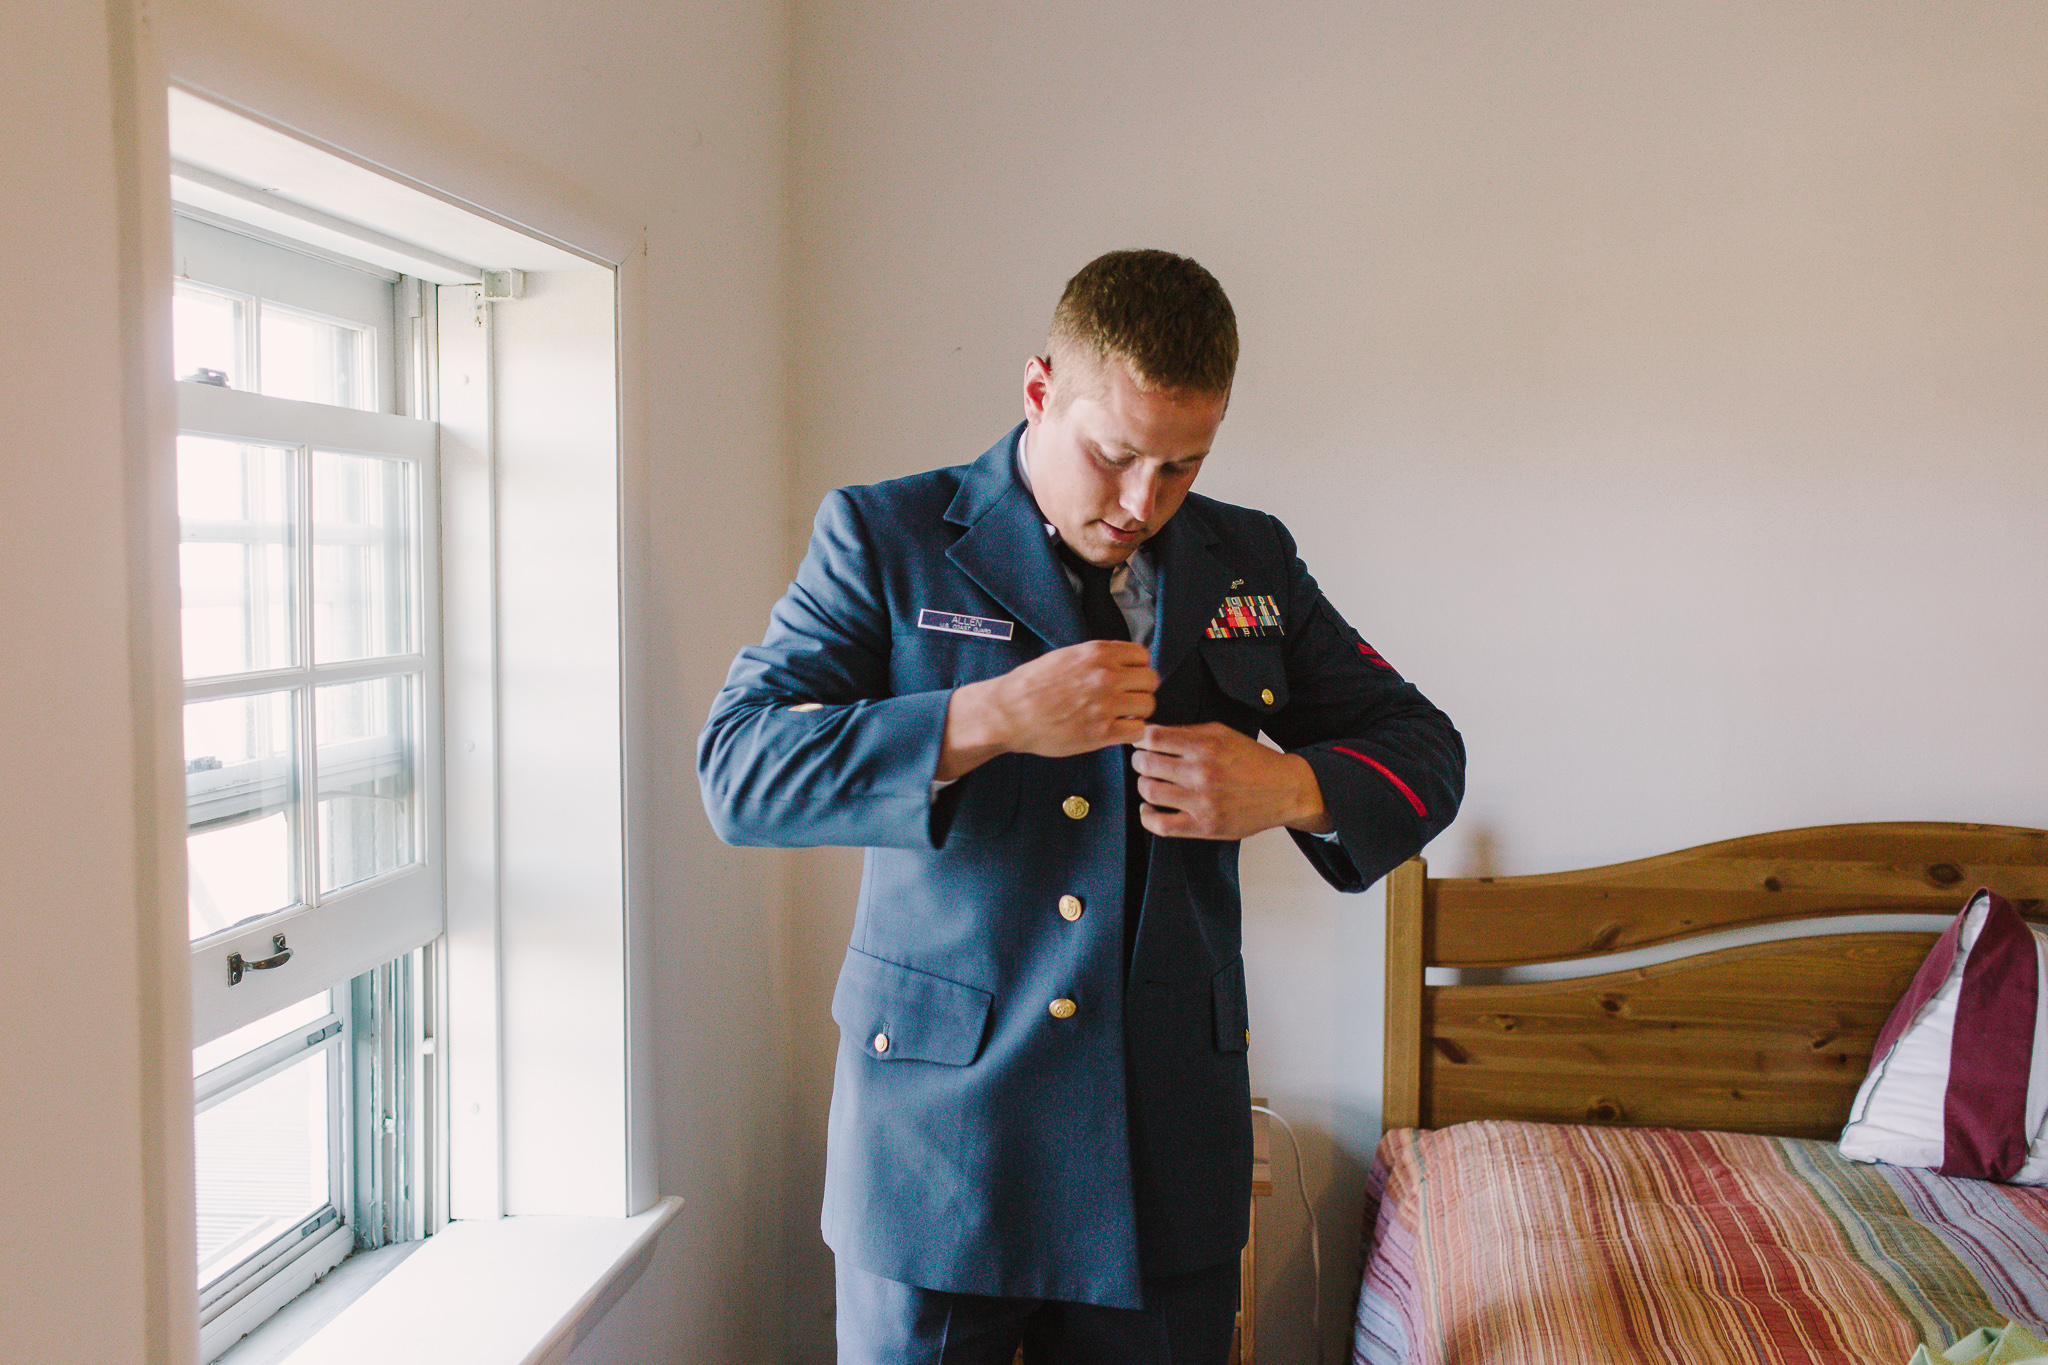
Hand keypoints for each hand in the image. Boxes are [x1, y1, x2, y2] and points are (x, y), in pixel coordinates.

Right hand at [937, 641, 1157, 779]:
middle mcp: (1105, 675)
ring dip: (1138, 712)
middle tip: (1127, 700)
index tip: (1129, 679)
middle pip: (1151, 680)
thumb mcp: (1066, 656)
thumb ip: (1096, 657)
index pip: (1142, 655)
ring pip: (1148, 705)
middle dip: (1141, 690)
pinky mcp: (1102, 732)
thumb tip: (1122, 663)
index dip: (1138, 668)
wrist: (1009, 713)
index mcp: (1097, 653)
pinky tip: (1116, 730)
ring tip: (1121, 716)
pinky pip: (1138, 730)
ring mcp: (1106, 704)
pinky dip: (1131, 732)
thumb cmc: (1032, 685)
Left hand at [1130, 723, 1334, 840]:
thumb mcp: (1223, 733)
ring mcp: (1202, 803)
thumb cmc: (1253, 761)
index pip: (1153, 738)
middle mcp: (1203, 774)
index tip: (1140, 740)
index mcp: (1207, 747)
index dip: (1140, 738)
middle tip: (1143, 760)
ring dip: (1144, 784)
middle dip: (1139, 759)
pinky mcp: (1204, 827)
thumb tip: (1153, 733)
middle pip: (1146, 764)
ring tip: (1151, 781)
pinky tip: (1150, 808)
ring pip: (1149, 792)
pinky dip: (1147, 816)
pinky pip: (1161, 825)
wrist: (1284, 790)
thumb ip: (1188, 732)